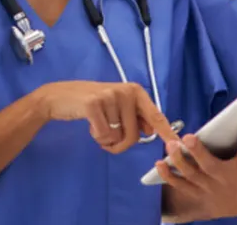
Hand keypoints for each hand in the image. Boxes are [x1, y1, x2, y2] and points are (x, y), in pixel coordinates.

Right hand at [34, 81, 177, 153]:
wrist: (59, 97)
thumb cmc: (92, 104)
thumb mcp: (117, 106)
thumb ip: (135, 116)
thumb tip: (151, 130)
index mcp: (135, 91)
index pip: (155, 115)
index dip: (167, 132)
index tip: (177, 144)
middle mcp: (126, 91)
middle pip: (134, 135)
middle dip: (121, 144)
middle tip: (108, 139)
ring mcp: (110, 96)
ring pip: (118, 137)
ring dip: (106, 140)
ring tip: (97, 125)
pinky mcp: (93, 104)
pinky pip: (104, 135)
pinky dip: (97, 137)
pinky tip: (90, 124)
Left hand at [157, 121, 236, 218]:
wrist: (234, 206)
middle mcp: (224, 178)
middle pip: (210, 166)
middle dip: (199, 152)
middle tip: (189, 137)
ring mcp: (207, 185)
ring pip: (190, 173)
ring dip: (179, 160)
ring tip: (170, 145)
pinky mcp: (193, 190)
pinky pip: (178, 183)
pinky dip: (168, 174)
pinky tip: (159, 162)